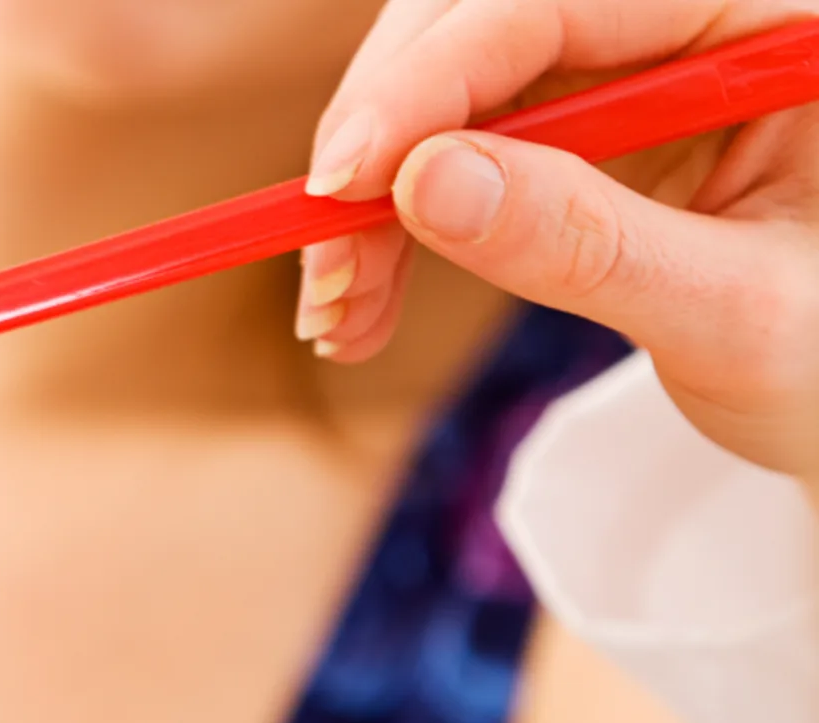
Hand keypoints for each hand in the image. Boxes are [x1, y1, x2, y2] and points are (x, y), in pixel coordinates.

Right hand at [296, 0, 818, 484]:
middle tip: (326, 265)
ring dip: (371, 189)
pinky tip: (364, 297)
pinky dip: (393, 217)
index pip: (559, 0)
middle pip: (478, 18)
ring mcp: (632, 57)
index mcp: (769, 18)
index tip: (344, 183)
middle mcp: (691, 15)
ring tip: (339, 311)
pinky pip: (453, 133)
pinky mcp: (585, 110)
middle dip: (384, 138)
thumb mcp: (737, 319)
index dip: (433, 79)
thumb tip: (420, 183)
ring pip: (446, 76)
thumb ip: (589, 245)